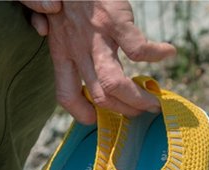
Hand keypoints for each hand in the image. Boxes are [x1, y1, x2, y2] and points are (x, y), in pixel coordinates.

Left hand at [20, 0, 175, 123]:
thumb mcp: (43, 5)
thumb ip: (40, 19)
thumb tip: (42, 27)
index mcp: (60, 50)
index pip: (65, 93)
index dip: (79, 112)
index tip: (94, 119)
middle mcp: (78, 50)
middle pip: (98, 95)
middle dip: (121, 111)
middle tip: (139, 113)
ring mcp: (97, 38)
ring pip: (115, 83)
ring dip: (137, 97)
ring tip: (154, 102)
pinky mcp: (116, 21)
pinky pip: (138, 48)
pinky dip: (157, 54)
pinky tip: (169, 52)